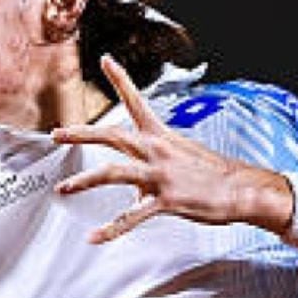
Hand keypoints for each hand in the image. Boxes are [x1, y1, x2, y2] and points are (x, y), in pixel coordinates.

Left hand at [51, 55, 292, 242]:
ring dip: (84, 181)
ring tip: (63, 188)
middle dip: (81, 133)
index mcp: (160, 136)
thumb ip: (149, 162)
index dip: (121, 79)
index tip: (106, 60)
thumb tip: (132, 180)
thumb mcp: (179, 155)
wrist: (241, 190)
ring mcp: (160, 175)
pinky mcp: (166, 200)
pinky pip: (131, 218)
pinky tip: (93, 238)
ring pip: (114, 173)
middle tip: (55, 134)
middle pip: (112, 135)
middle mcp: (157, 151)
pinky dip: (110, 230)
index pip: (137, 101)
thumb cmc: (210, 173)